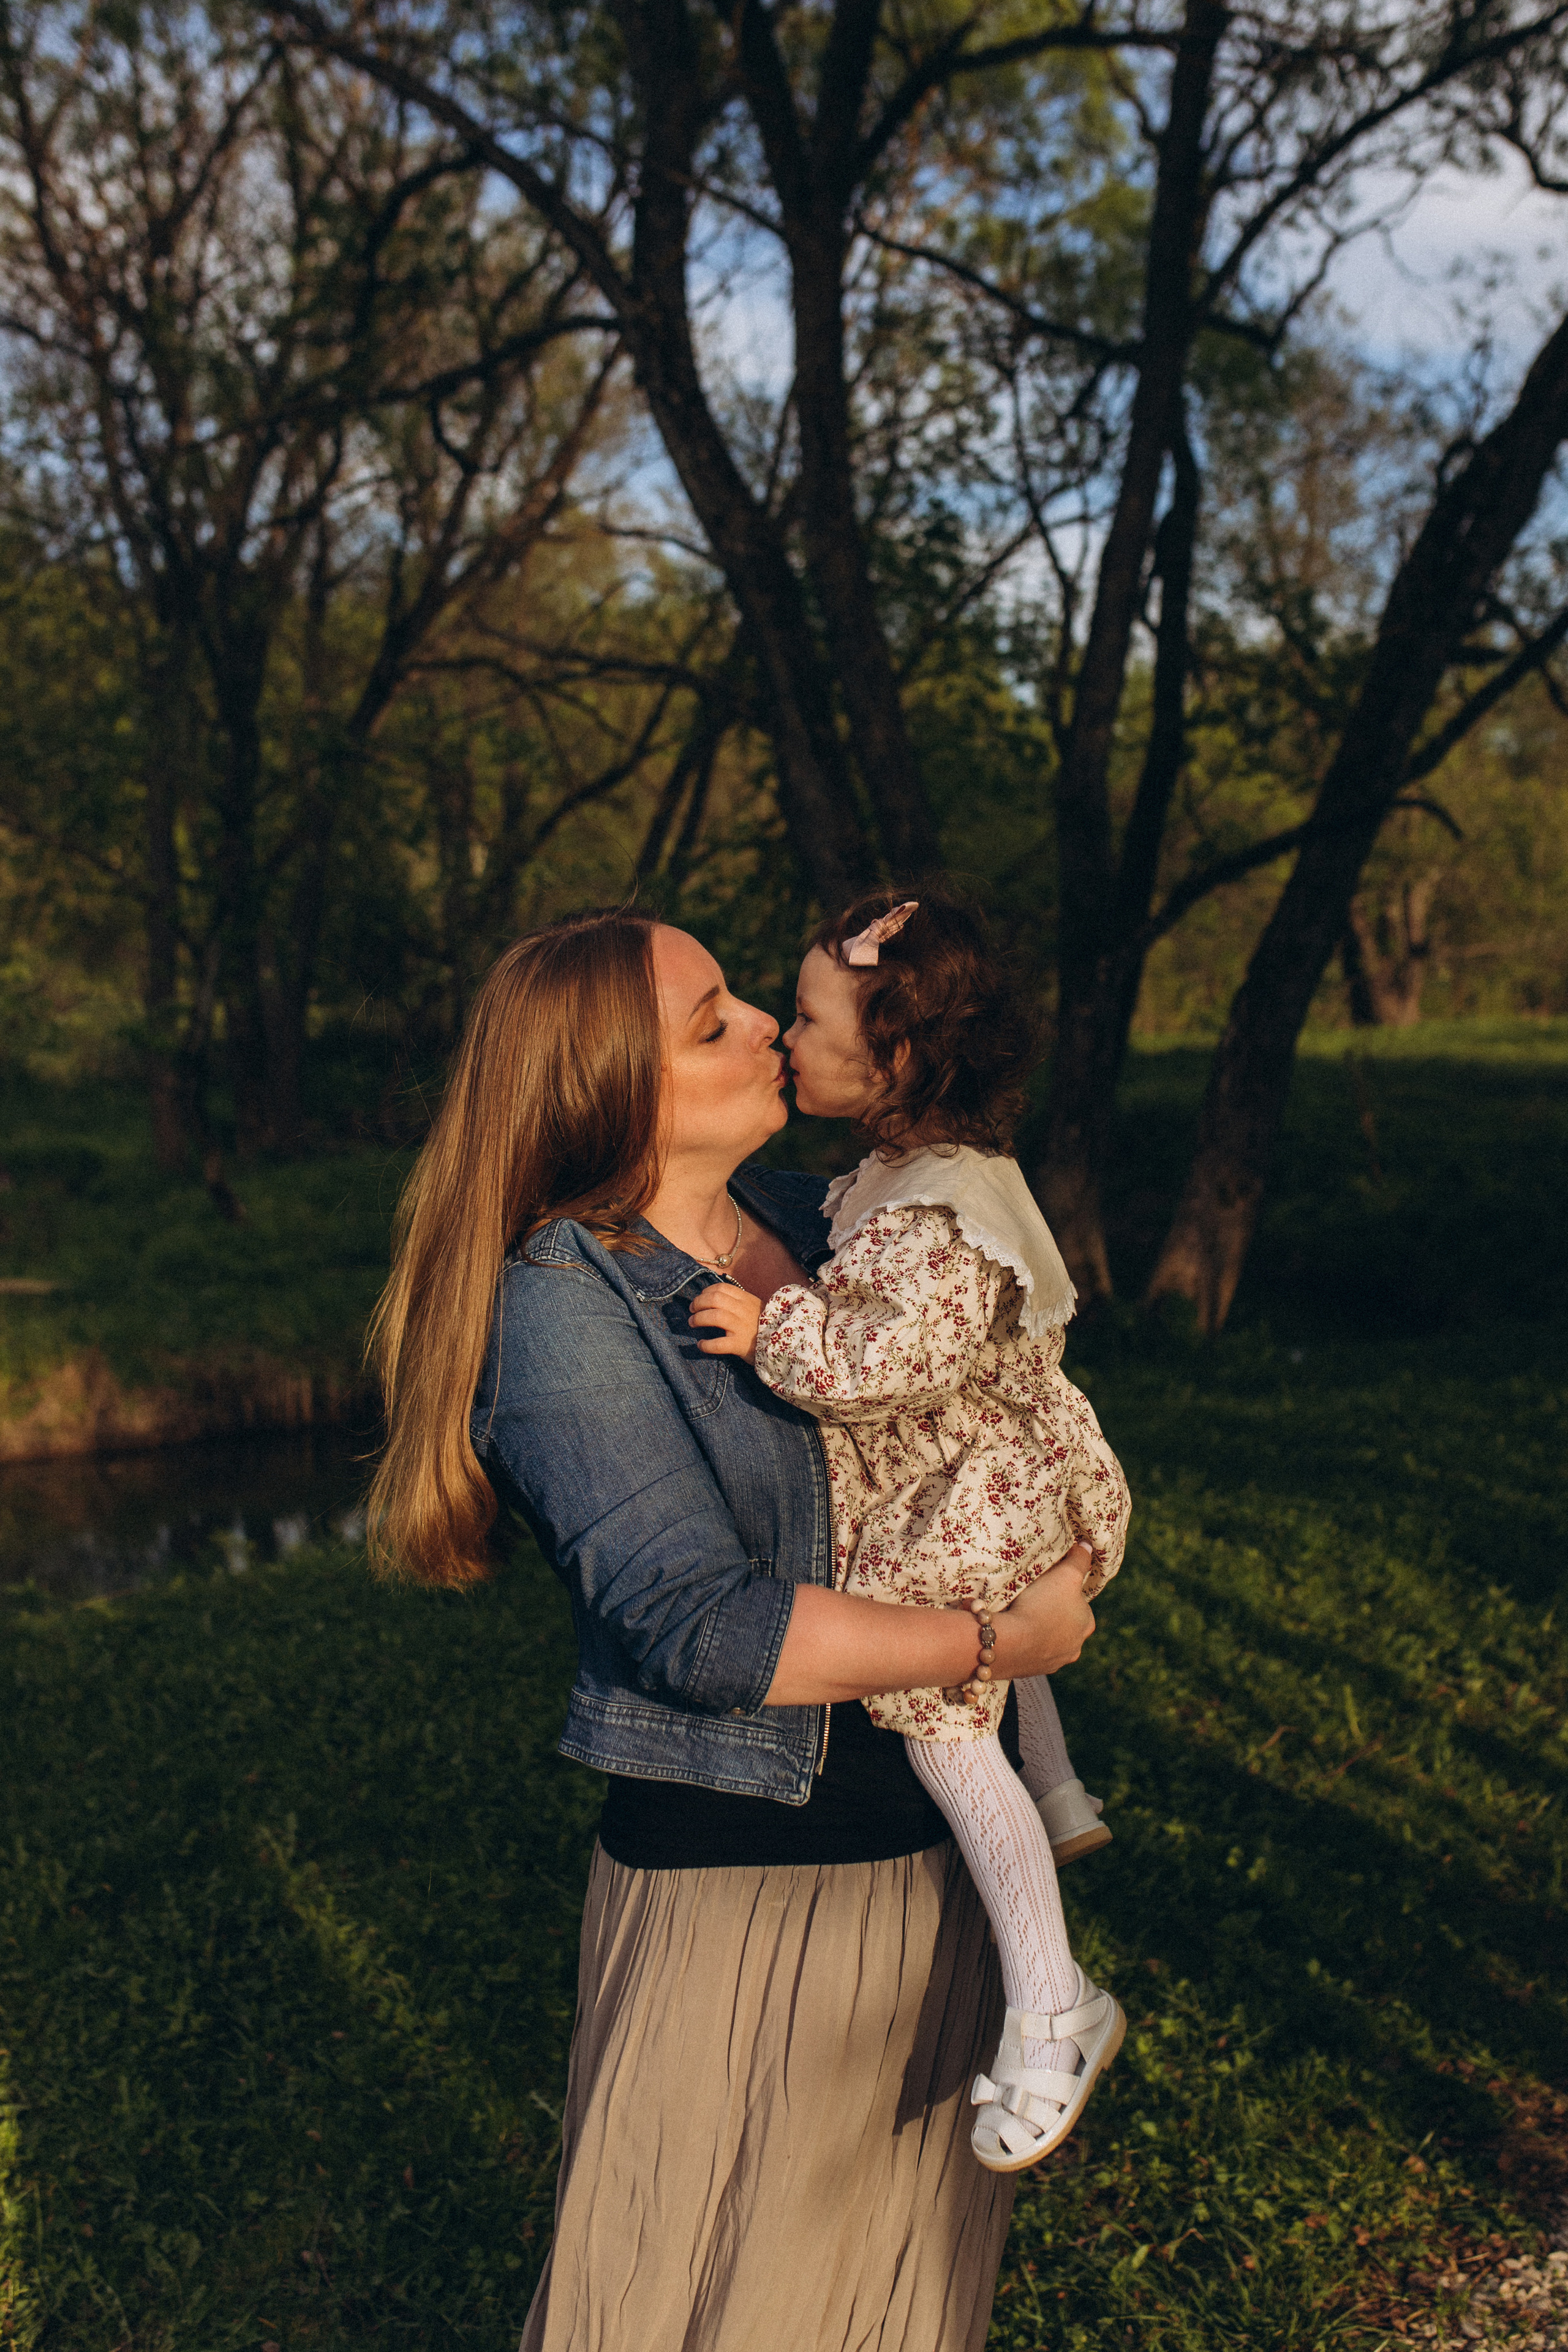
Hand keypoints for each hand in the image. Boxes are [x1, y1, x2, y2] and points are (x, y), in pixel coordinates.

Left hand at [690, 1281, 761, 1363]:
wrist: (782, 1344)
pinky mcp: (739, 1345)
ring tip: (692, 1323)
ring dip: (699, 1319)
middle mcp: (742, 1311)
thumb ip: (738, 1301)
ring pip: (714, 1316)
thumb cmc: (765, 1326)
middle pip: (715, 1299)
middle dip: (698, 1303)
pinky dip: (706, 1344)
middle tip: (692, 1310)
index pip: (722, 1288)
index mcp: (746, 1300)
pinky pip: (718, 1344)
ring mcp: (741, 1327)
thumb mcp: (755, 1307)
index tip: (700, 1298)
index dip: (706, 1292)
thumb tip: (715, 1298)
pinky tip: (701, 1344)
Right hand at [990, 1541, 1095, 1678]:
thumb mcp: (1065, 1575)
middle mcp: (1075, 1648)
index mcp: (1086, 1624)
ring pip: (1048, 1641)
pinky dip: (1024, 1644)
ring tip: (1019, 1617)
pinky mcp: (1032, 1671)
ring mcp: (1054, 1662)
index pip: (1079, 1605)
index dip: (1063, 1593)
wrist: (1011, 1642)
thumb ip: (1079, 1560)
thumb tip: (1089, 1546)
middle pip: (1064, 1624)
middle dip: (1052, 1614)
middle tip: (1032, 1601)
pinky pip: (1030, 1653)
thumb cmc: (1042, 1604)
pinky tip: (1013, 1632)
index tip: (1047, 1587)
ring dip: (1038, 1630)